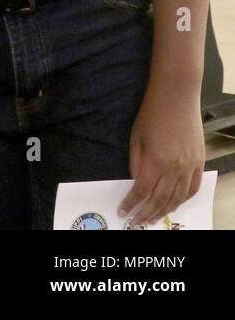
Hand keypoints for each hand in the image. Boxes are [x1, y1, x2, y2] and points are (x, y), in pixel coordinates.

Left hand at [118, 84, 204, 225]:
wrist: (176, 99)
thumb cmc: (151, 115)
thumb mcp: (135, 138)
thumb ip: (135, 163)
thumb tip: (134, 182)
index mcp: (155, 161)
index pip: (141, 190)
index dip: (132, 203)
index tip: (123, 211)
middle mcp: (174, 168)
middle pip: (159, 199)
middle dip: (145, 213)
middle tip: (135, 223)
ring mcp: (189, 167)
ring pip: (177, 198)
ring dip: (163, 211)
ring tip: (151, 218)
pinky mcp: (198, 163)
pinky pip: (192, 188)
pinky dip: (183, 200)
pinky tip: (173, 204)